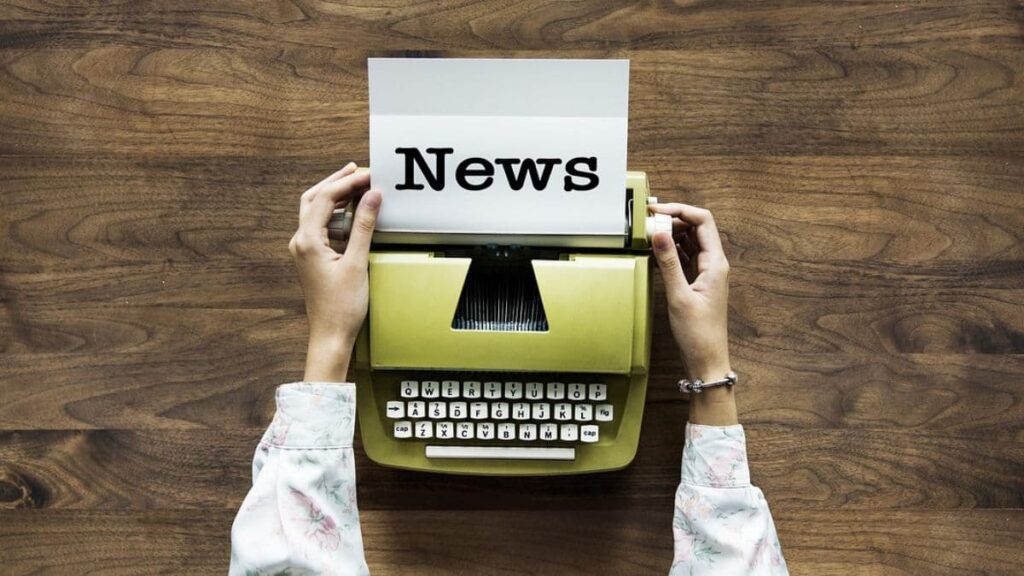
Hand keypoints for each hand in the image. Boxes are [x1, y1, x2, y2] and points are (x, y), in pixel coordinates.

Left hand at [288, 162, 380, 381]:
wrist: (331, 335)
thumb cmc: (341, 307)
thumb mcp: (357, 263)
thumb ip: (364, 226)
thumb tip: (372, 197)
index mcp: (307, 240)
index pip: (326, 198)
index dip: (348, 183)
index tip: (369, 176)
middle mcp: (301, 242)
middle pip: (314, 198)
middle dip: (336, 182)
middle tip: (358, 170)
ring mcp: (305, 250)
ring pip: (316, 211)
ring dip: (335, 196)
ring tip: (357, 185)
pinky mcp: (313, 257)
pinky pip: (321, 226)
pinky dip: (337, 214)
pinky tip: (353, 212)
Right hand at [649, 203, 735, 424]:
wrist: (706, 359)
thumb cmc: (698, 333)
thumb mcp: (679, 296)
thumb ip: (668, 263)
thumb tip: (658, 233)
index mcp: (716, 263)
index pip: (703, 221)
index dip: (680, 210)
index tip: (657, 211)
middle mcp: (714, 264)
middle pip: (696, 227)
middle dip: (673, 219)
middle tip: (648, 223)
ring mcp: (707, 272)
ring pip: (690, 241)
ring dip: (671, 234)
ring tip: (649, 235)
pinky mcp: (698, 281)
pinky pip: (685, 256)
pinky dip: (671, 250)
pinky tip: (655, 252)